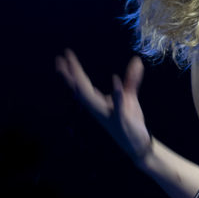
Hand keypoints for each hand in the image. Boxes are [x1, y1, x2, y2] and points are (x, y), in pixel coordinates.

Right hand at [56, 49, 151, 163]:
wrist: (137, 142)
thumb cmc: (129, 119)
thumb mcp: (129, 96)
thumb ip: (131, 79)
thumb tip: (137, 60)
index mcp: (97, 102)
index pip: (82, 83)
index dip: (73, 70)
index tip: (65, 55)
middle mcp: (98, 108)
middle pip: (81, 90)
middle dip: (71, 75)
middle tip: (61, 60)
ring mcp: (108, 114)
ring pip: (91, 100)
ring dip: (82, 86)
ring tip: (76, 73)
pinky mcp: (121, 120)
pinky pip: (117, 106)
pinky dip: (116, 93)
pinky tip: (115, 79)